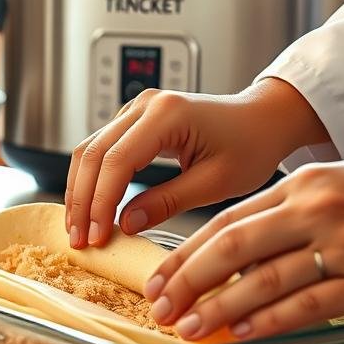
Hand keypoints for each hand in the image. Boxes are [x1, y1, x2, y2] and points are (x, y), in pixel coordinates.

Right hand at [64, 78, 328, 248]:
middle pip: (93, 153)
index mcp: (167, 114)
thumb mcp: (215, 182)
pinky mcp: (134, 120)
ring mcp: (136, 109)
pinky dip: (91, 179)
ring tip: (79, 228)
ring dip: (80, 190)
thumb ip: (168, 202)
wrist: (264, 120)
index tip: (97, 236)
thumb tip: (125, 224)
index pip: (117, 161)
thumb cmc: (251, 145)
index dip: (101, 203)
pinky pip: (101, 148)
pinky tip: (91, 207)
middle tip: (79, 239)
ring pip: (90, 150)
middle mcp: (145, 104)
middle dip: (82, 200)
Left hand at [145, 146, 343, 340]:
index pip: (226, 221)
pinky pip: (307, 305)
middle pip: (232, 248)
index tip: (159, 276)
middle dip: (187, 281)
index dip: (186, 252)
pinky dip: (267, 322)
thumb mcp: (342, 185)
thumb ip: (292, 212)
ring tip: (186, 326)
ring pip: (262, 280)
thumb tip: (242, 250)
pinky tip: (240, 334)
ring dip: (217, 308)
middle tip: (158, 306)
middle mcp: (317, 211)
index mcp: (304, 184)